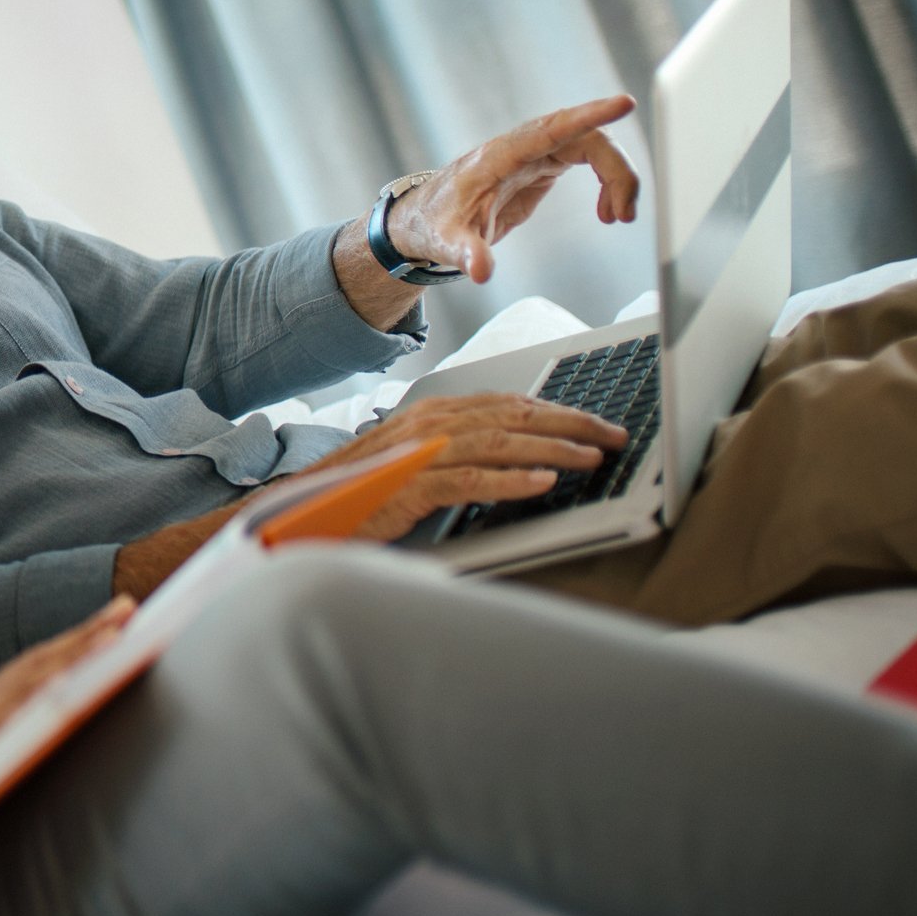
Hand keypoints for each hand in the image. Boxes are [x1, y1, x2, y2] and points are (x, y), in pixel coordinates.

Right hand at [0, 598, 134, 852]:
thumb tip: (26, 753)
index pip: (33, 669)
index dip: (75, 644)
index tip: (115, 622)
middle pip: (38, 664)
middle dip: (87, 635)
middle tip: (130, 607)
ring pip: (28, 684)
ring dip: (73, 657)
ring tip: (114, 636)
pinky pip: (2, 727)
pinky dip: (35, 705)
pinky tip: (66, 692)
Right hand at [305, 392, 629, 541]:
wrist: (301, 511)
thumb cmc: (360, 491)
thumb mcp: (415, 461)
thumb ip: (457, 452)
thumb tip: (514, 456)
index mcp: (434, 413)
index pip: (509, 404)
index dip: (559, 411)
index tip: (598, 423)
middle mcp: (429, 423)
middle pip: (513, 415)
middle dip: (571, 424)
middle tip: (614, 436)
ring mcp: (417, 453)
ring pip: (498, 443)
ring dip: (551, 449)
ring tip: (591, 457)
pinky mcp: (407, 486)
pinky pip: (467, 480)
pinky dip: (508, 480)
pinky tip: (541, 483)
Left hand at [392, 95, 639, 283]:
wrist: (426, 218)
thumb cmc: (434, 223)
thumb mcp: (446, 241)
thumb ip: (466, 252)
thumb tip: (481, 271)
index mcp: (500, 157)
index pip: (551, 128)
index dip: (589, 116)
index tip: (623, 105)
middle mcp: (521, 147)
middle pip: (584, 137)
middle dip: (616, 169)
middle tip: (624, 214)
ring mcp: (534, 152)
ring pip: (592, 146)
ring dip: (616, 177)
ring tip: (617, 217)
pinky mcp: (542, 165)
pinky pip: (587, 159)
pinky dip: (606, 182)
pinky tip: (606, 212)